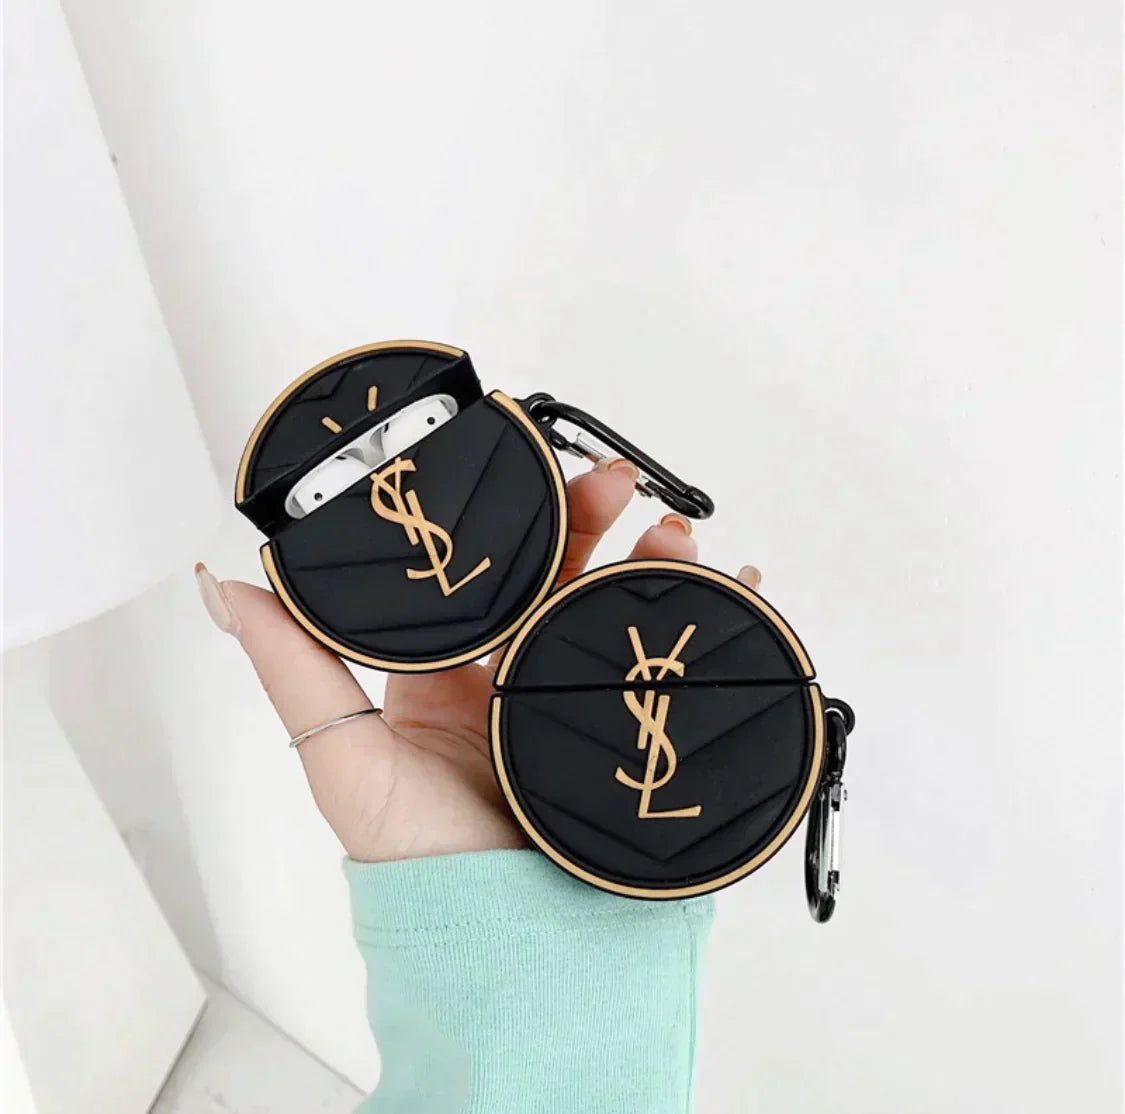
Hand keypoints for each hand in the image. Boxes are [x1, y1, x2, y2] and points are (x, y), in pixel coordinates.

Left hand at [196, 460, 761, 862]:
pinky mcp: (631, 736)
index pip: (487, 573)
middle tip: (616, 482)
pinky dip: (712, 625)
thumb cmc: (420, 861)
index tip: (534, 471)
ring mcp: (578, 705)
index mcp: (454, 673)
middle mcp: (518, 680)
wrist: (508, 945)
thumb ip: (295, 668)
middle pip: (563, 578)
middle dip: (594, 523)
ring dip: (656, 564)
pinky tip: (734, 588)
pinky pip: (674, 670)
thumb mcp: (344, 757)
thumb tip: (223, 585)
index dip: (515, 518)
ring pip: (621, 612)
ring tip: (680, 537)